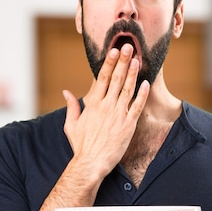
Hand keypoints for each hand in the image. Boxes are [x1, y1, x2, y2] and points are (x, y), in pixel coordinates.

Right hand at [63, 44, 148, 179]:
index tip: (114, 51)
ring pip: (127, 89)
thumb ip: (71, 106)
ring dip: (132, 73)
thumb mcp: (71, 125)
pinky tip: (146, 83)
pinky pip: (137, 106)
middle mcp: (105, 106)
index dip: (109, 63)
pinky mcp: (128, 125)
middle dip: (123, 62)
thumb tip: (66, 92)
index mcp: (92, 104)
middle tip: (129, 47)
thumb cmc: (81, 146)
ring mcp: (118, 115)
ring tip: (138, 59)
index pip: (101, 78)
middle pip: (115, 79)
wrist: (91, 163)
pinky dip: (142, 94)